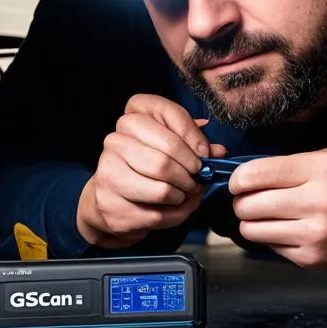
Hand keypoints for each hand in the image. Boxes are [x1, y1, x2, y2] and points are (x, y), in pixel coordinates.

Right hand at [77, 94, 224, 248]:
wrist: (111, 200)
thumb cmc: (146, 166)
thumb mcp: (170, 145)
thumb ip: (194, 143)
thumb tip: (218, 152)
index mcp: (132, 117)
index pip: (168, 113)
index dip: (193, 135)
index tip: (204, 153)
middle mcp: (115, 140)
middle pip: (167, 154)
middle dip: (192, 170)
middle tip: (199, 178)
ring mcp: (108, 173)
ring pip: (162, 188)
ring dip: (183, 195)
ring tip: (186, 193)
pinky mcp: (111, 205)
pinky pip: (156, 214)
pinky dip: (175, 214)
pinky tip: (175, 207)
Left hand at [228, 148, 326, 272]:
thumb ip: (289, 164)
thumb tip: (247, 174)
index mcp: (321, 170)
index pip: (256, 174)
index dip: (238, 178)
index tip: (238, 181)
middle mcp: (318, 202)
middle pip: (249, 204)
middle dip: (242, 200)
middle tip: (249, 198)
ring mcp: (313, 233)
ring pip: (252, 229)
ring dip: (251, 221)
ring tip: (264, 214)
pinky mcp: (309, 257)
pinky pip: (268, 245)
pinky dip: (270, 236)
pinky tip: (286, 227)